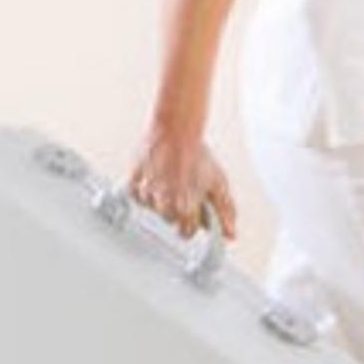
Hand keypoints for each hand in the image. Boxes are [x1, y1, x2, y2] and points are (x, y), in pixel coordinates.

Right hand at [127, 125, 237, 242]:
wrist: (176, 130)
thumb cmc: (197, 154)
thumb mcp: (219, 184)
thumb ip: (225, 212)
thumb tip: (229, 234)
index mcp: (186, 208)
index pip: (186, 233)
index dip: (191, 225)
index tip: (192, 218)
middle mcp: (164, 203)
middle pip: (168, 219)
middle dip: (176, 209)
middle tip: (183, 190)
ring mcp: (148, 192)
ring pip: (151, 207)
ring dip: (160, 198)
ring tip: (170, 179)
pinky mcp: (134, 180)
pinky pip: (136, 193)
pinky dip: (143, 188)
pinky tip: (154, 177)